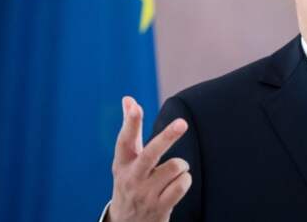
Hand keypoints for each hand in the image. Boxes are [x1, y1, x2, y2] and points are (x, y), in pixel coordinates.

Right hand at [106, 96, 191, 221]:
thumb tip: (128, 99)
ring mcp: (145, 194)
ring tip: (173, 172)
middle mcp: (131, 178)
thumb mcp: (126, 159)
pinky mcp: (160, 207)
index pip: (125, 140)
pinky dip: (185, 180)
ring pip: (175, 167)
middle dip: (167, 137)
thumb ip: (130, 129)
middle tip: (183, 123)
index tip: (135, 106)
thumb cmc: (130, 181)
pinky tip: (176, 185)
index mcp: (122, 163)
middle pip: (150, 154)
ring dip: (181, 166)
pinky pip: (182, 184)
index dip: (130, 123)